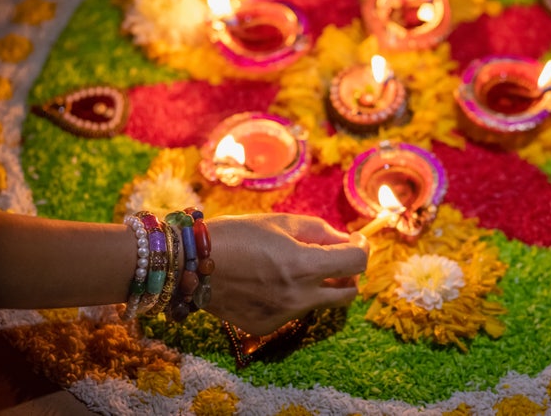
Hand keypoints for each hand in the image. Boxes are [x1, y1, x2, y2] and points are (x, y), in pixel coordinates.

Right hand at [204, 213, 367, 334]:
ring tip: (293, 264)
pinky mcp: (266, 328)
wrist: (189, 264)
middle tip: (334, 256)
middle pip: (348, 293)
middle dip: (348, 273)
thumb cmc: (236, 234)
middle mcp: (299, 298)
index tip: (356, 238)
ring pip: (320, 303)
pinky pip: (294, 312)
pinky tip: (269, 281)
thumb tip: (345, 240)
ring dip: (320, 285)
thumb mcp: (281, 222)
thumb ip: (320, 231)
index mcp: (304, 266)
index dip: (362, 247)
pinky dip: (294, 296)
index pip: (356, 263)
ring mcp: (283, 317)